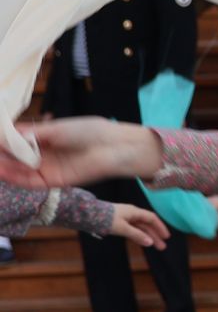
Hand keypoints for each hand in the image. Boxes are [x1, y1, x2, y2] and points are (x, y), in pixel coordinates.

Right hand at [0, 119, 162, 188]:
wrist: (112, 147)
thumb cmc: (87, 132)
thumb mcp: (56, 129)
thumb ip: (31, 133)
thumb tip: (7, 133)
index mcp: (42, 139)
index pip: (15, 141)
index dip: (2, 142)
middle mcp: (41, 154)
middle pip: (13, 157)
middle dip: (0, 156)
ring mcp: (46, 168)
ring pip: (18, 170)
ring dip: (3, 167)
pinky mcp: (52, 181)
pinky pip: (29, 182)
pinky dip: (14, 178)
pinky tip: (2, 171)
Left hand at [109, 204, 169, 247]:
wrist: (87, 214)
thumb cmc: (105, 219)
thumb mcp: (122, 228)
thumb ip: (136, 235)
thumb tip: (150, 242)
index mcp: (134, 212)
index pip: (152, 218)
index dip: (160, 227)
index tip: (166, 237)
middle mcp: (132, 214)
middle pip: (147, 225)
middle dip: (155, 235)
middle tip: (162, 246)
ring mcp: (125, 218)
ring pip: (140, 228)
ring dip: (147, 237)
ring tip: (154, 247)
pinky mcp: (119, 223)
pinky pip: (132, 229)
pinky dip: (138, 236)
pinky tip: (141, 242)